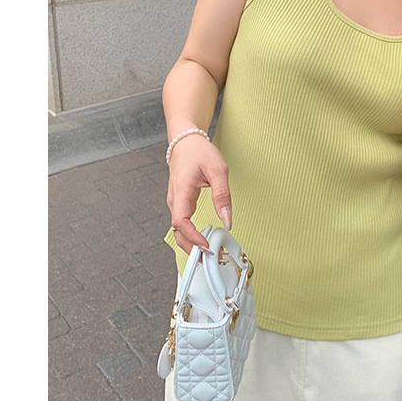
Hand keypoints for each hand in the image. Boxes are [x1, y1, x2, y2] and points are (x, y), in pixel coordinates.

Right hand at [167, 137, 231, 254]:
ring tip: (210, 253)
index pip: (180, 222)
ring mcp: (175, 203)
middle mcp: (174, 200)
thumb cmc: (198, 152)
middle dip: (191, 248)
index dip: (192, 237)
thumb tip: (227, 219)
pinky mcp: (180, 203)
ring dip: (192, 244)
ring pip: (179, 230)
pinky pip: (183, 224)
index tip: (206, 246)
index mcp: (180, 191)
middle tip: (211, 258)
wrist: (185, 142)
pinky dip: (192, 235)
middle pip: (177, 232)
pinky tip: (204, 241)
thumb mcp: (217, 169)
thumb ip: (222, 195)